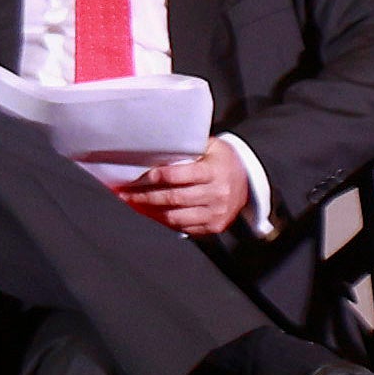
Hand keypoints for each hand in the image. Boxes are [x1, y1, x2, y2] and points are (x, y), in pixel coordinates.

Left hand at [111, 143, 252, 237]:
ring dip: (149, 211)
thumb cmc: (222, 160)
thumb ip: (187, 148)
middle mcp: (217, 194)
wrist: (248, 182)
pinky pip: (182, 227)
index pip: (178, 176)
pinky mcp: (213, 227)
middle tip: (125, 193)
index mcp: (215, 171)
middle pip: (173, 198)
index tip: (135, 177)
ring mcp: (216, 214)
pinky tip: (149, 212)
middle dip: (144, 196)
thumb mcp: (210, 146)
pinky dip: (163, 221)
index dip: (154, 177)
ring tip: (133, 203)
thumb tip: (152, 150)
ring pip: (175, 217)